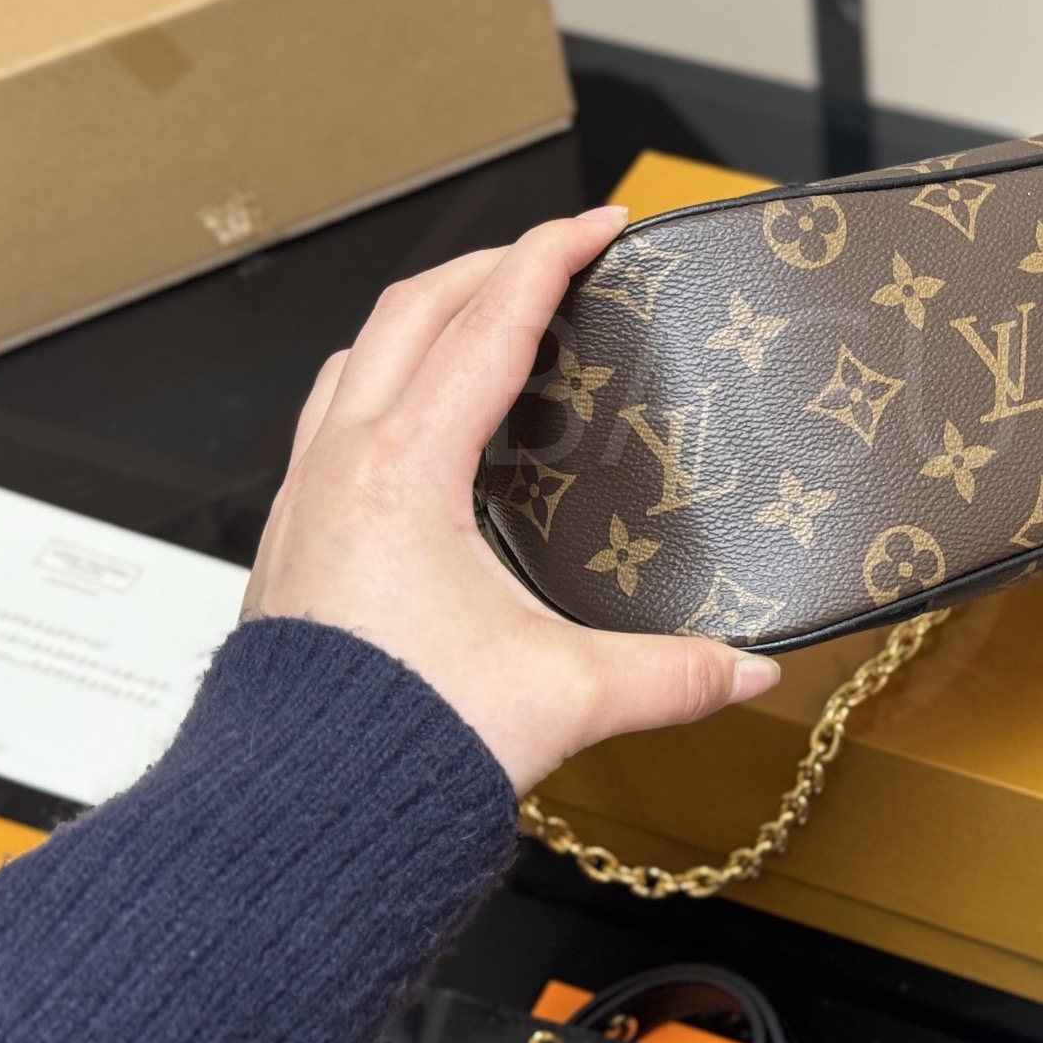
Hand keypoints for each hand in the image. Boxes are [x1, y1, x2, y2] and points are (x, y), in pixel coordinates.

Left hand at [242, 207, 779, 792]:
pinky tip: (423, 422)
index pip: (488, 323)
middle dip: (490, 264)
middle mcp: (344, 467)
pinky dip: (386, 378)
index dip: (550, 256)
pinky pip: (333, 413)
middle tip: (557, 254)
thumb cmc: (398, 745)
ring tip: (487, 318)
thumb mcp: (565, 696)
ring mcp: (308, 498)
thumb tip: (747, 670)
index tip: (601, 224)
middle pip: (411, 310)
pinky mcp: (296, 539)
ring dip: (426, 315)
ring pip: (358, 355)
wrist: (295, 818)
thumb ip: (672, 674)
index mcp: (407, 472)